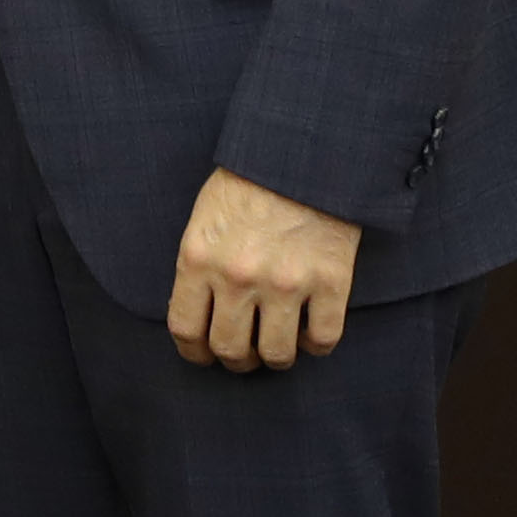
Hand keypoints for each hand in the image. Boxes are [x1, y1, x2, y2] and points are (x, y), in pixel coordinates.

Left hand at [167, 168, 359, 370]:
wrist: (304, 155)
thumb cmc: (249, 184)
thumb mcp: (204, 221)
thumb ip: (199, 266)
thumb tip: (199, 312)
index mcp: (198, 259)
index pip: (185, 329)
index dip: (194, 353)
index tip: (204, 356)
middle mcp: (238, 278)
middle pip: (230, 348)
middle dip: (235, 361)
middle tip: (244, 356)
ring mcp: (286, 282)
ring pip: (277, 353)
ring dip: (276, 359)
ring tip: (277, 350)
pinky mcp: (331, 281)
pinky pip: (323, 338)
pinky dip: (317, 346)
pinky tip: (312, 335)